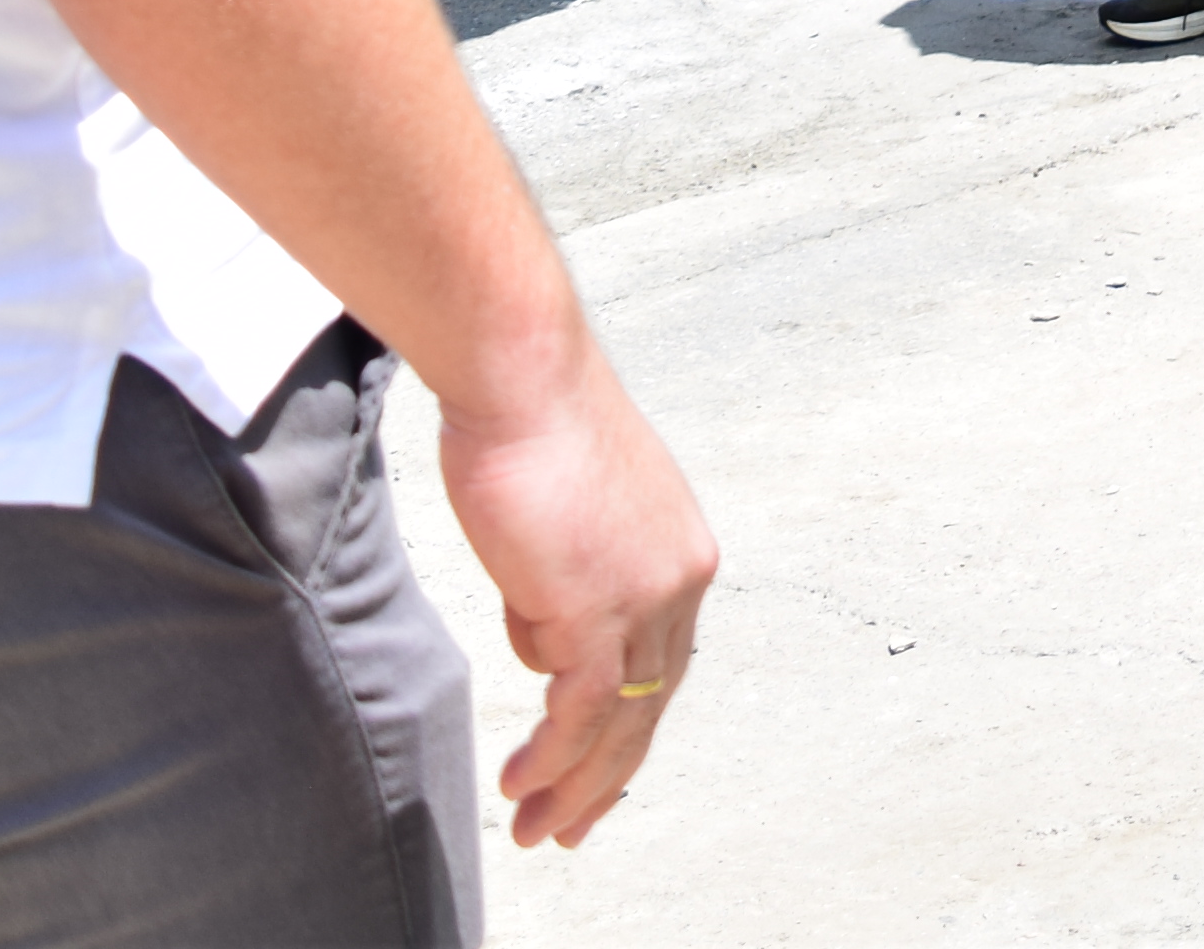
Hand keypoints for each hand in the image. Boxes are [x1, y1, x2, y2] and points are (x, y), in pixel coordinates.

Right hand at [428, 342, 718, 849]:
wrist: (522, 374)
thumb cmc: (529, 426)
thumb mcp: (563, 515)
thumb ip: (564, 577)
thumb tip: (546, 629)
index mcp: (680, 553)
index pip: (661, 664)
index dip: (626, 724)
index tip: (591, 770)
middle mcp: (680, 578)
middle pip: (651, 703)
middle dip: (608, 775)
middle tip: (572, 826)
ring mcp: (646, 595)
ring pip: (619, 720)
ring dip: (576, 784)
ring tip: (538, 829)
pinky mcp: (597, 605)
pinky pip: (580, 708)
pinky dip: (553, 756)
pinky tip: (523, 786)